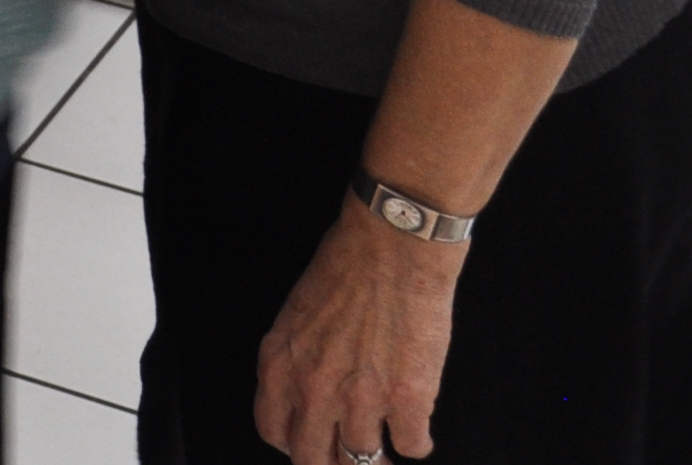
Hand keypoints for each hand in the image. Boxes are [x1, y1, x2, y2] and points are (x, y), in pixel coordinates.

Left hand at [255, 201, 461, 462]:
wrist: (392, 248)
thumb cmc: (346, 268)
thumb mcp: (298, 317)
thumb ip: (297, 361)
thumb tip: (308, 398)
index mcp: (279, 365)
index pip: (273, 431)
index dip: (295, 441)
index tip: (313, 440)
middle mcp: (313, 390)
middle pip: (312, 460)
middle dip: (331, 463)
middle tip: (350, 457)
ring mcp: (360, 400)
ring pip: (362, 460)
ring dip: (377, 456)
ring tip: (388, 442)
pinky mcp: (408, 401)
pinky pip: (412, 445)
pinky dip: (416, 440)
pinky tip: (418, 426)